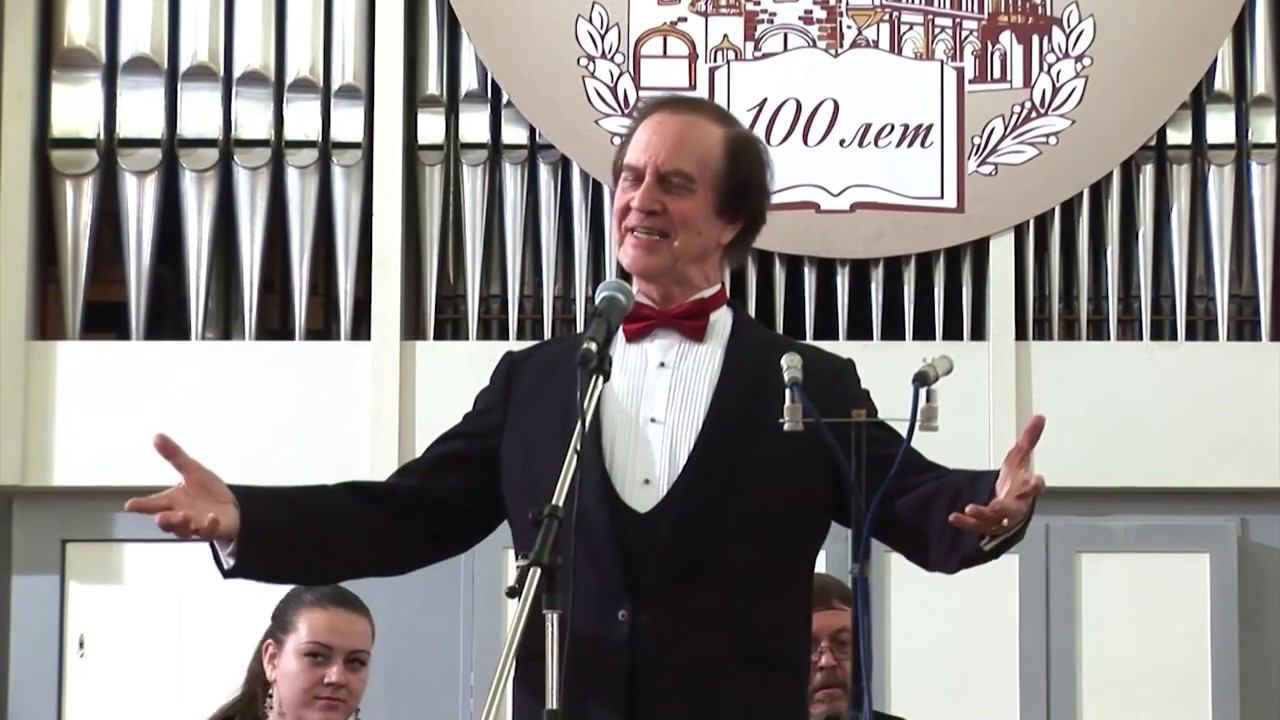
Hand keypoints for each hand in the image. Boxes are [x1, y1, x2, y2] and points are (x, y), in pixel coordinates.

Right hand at [124, 434, 240, 540]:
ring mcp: (195, 525)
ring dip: (182, 524)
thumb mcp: (192, 470)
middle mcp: (180, 515)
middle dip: (163, 520)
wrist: (231, 506)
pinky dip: (209, 526)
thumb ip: (174, 456)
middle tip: (159, 517)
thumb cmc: (206, 491)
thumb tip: (157, 436)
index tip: (130, 505)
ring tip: (184, 516)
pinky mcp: (212, 530)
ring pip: (183, 530)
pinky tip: (212, 518)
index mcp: (173, 501)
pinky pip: (209, 531)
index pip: (153, 503)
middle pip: (166, 521)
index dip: (141, 505)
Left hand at [949, 414, 1046, 535]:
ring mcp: (1000, 519)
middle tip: (996, 506)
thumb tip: (1040, 417)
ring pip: (993, 521)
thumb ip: (1029, 439)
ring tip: (970, 508)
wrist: (1009, 504)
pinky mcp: (987, 526)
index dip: (1036, 485)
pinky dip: (965, 523)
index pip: (1033, 488)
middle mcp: (1014, 507)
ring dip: (981, 516)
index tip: (1037, 479)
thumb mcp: (1019, 458)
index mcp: (1024, 491)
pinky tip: (953, 517)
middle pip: (1012, 511)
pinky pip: (976, 527)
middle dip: (1004, 509)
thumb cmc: (1016, 482)